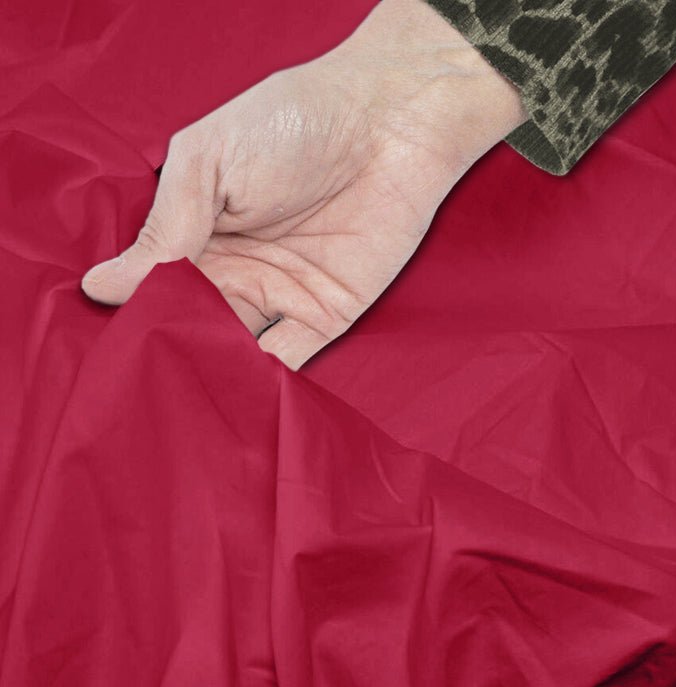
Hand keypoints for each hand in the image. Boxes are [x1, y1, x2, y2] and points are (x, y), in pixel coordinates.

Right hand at [80, 0, 527, 369]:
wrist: (391, 125)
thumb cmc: (296, 122)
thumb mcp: (209, 162)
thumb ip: (167, 227)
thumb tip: (103, 285)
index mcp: (196, 230)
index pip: (155, 285)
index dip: (138, 312)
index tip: (118, 338)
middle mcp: (233, 269)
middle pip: (193, 323)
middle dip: (175, 350)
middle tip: (151, 378)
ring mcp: (280, 296)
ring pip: (236, 349)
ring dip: (217, 370)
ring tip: (191, 393)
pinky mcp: (327, 316)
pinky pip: (290, 360)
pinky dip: (266, 379)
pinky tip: (241, 391)